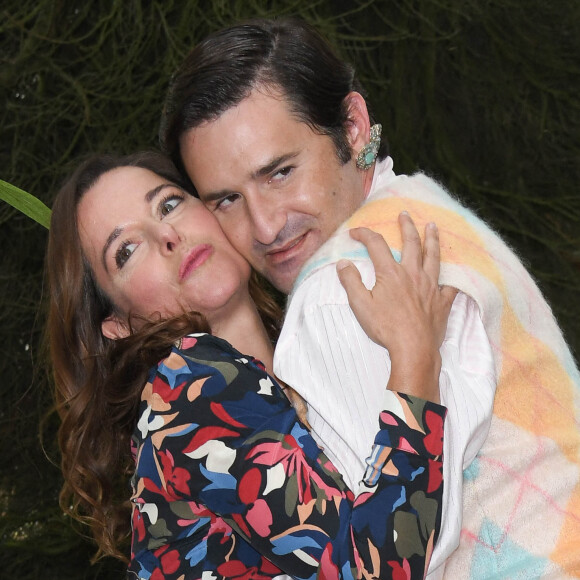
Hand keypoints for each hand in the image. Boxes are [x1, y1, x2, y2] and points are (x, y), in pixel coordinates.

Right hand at [336, 213, 456, 401]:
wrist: (413, 348)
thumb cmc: (385, 328)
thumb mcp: (360, 304)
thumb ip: (351, 281)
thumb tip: (342, 263)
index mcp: (391, 273)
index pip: (376, 244)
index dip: (364, 234)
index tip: (355, 232)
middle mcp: (413, 274)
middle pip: (411, 243)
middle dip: (406, 226)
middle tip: (404, 214)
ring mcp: (431, 286)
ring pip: (433, 256)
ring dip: (432, 239)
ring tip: (433, 227)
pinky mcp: (442, 301)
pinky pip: (450, 284)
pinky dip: (451, 276)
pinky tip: (452, 272)